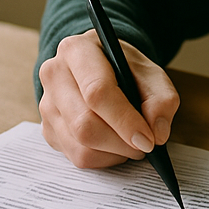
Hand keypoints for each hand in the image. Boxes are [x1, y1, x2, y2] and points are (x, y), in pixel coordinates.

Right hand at [38, 29, 179, 168]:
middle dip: (121, 142)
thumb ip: (161, 100)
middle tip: (145, 144)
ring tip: (133, 143)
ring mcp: (47, 104)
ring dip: (114, 153)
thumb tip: (157, 133)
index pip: (97, 92)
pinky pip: (76, 156)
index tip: (148, 139)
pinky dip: (103, 158)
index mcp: (77, 50)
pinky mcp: (48, 129)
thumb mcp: (152, 75)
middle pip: (85, 124)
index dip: (124, 120)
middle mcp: (54, 75)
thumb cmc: (127, 69)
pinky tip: (116, 145)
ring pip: (80, 145)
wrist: (104, 67)